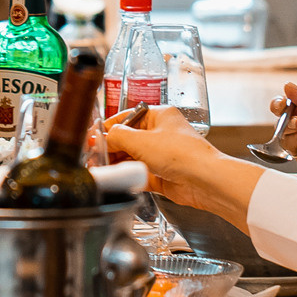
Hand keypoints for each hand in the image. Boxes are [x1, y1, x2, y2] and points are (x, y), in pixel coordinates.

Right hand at [100, 106, 261, 226]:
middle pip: (126, 139)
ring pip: (130, 157)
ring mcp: (161, 155)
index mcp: (159, 116)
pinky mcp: (161, 175)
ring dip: (115, 163)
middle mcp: (160, 134)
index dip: (108, 128)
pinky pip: (138, 174)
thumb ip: (117, 137)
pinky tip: (114, 179)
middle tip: (93, 156)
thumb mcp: (141, 140)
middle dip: (109, 148)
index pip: (126, 118)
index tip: (92, 137)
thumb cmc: (182, 154)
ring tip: (100, 169)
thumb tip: (102, 137)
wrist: (204, 180)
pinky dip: (126, 176)